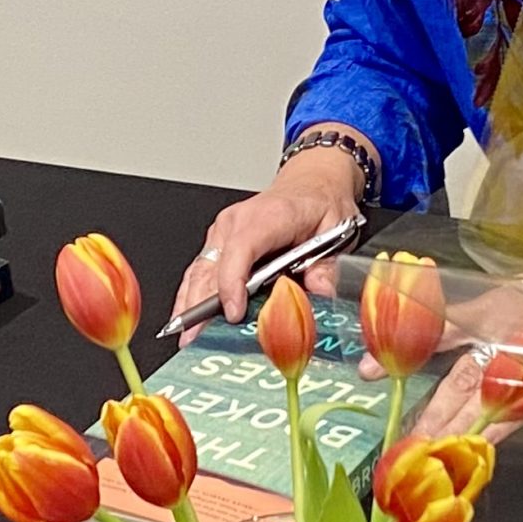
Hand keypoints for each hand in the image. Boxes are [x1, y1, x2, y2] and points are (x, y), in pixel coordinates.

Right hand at [170, 148, 363, 337]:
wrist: (311, 184)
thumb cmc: (319, 204)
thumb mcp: (336, 231)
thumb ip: (326, 266)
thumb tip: (320, 293)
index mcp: (269, 216)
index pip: (242, 249)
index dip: (233, 282)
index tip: (232, 311)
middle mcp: (239, 221)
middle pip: (213, 266)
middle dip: (202, 304)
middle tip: (196, 337)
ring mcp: (224, 231)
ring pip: (200, 270)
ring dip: (190, 303)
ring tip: (186, 336)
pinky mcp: (219, 242)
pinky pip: (201, 269)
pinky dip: (192, 294)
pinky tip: (186, 317)